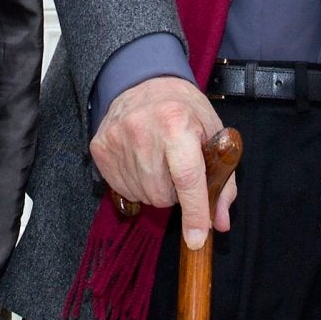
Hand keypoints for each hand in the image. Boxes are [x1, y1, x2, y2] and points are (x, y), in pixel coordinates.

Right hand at [90, 75, 238, 249]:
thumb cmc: (183, 108)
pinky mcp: (99, 148)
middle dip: (175, 192)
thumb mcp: (212, 133)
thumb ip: (221, 180)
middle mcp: (142, 130)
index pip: (187, 178)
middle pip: (162, 194)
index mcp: (176, 123)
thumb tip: (219, 222)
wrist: (143, 80)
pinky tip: (141, 161)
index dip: (195, 212)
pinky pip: (122, 189)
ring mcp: (116, 140)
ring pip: (142, 195)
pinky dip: (136, 184)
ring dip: (155, 188)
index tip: (197, 239)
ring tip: (159, 161)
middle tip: (178, 168)